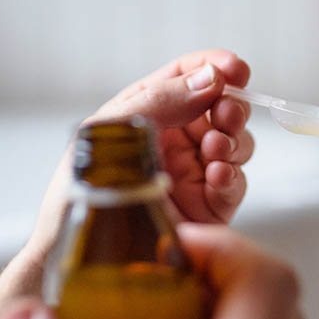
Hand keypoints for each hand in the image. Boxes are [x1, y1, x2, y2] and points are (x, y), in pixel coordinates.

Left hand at [19, 50, 254, 285]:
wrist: (82, 250)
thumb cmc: (84, 186)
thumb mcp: (113, 129)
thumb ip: (161, 99)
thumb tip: (209, 79)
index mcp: (149, 111)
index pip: (188, 76)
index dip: (215, 68)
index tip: (236, 70)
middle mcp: (175, 139)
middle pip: (221, 108)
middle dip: (231, 107)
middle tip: (226, 114)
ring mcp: (194, 172)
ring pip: (236, 144)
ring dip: (234, 141)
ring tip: (215, 150)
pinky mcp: (208, 207)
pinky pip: (234, 184)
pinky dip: (232, 176)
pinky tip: (216, 176)